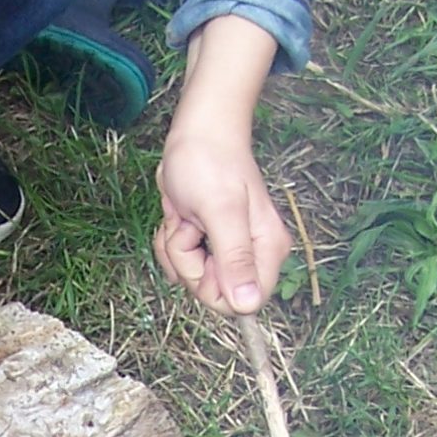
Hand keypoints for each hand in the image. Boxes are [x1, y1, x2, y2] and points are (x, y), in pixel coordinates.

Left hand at [154, 129, 290, 314]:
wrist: (197, 132)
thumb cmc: (209, 162)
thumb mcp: (220, 210)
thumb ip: (234, 257)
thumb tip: (248, 305)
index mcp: (266, 251)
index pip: (240, 304)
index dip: (210, 284)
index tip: (203, 249)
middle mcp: (252, 255)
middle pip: (212, 293)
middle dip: (189, 261)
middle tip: (191, 226)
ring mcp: (228, 250)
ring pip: (192, 278)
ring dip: (177, 249)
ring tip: (185, 216)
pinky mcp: (208, 243)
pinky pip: (182, 264)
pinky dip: (171, 242)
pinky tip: (179, 216)